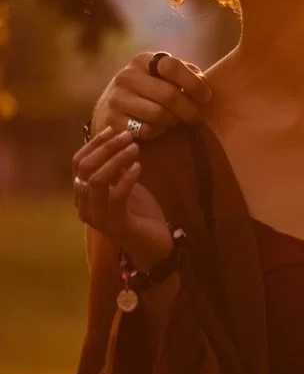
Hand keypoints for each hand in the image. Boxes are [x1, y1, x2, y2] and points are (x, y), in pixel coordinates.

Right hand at [71, 129, 172, 267]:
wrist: (154, 244)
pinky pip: (116, 196)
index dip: (94, 144)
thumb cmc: (140, 212)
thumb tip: (116, 139)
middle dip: (106, 148)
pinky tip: (138, 167)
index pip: (78, 164)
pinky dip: (126, 178)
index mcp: (84, 195)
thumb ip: (116, 168)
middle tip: (128, 136)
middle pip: (85, 169)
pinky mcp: (116, 224)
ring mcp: (98, 217)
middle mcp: (85, 206)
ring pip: (96, 181)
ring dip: (116, 160)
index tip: (113, 129)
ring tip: (135, 148)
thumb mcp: (126, 184)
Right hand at [92, 51, 212, 141]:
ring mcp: (116, 99)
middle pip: (169, 95)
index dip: (194, 83)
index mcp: (143, 60)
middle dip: (189, 109)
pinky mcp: (111, 120)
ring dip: (174, 120)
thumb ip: (188, 74)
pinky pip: (146, 130)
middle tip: (196, 116)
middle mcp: (126, 76)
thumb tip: (203, 86)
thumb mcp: (166, 75)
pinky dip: (159, 131)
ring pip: (158, 114)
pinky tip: (159, 126)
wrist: (113, 105)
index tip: (206, 97)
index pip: (173, 67)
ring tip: (176, 119)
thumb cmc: (151, 87)